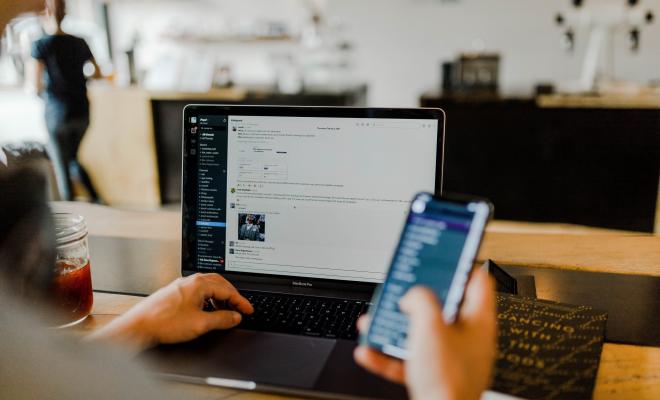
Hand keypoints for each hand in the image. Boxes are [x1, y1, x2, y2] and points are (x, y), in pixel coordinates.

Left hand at [87, 273, 252, 351]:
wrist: (139, 326)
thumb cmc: (164, 323)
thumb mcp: (200, 324)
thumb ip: (222, 319)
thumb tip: (235, 317)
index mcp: (199, 283)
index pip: (227, 290)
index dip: (241, 302)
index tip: (248, 310)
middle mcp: (190, 281)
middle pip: (219, 284)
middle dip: (232, 296)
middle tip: (240, 308)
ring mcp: (181, 286)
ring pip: (208, 287)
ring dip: (220, 298)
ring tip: (226, 312)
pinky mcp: (174, 294)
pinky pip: (198, 292)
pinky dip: (208, 300)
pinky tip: (207, 311)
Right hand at [354, 268, 495, 399]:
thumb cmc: (448, 380)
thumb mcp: (429, 326)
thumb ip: (420, 300)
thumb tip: (412, 295)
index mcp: (478, 321)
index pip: (476, 281)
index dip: (460, 265)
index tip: (444, 255)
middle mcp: (468, 340)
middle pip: (442, 308)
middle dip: (415, 299)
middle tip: (401, 290)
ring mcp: (452, 360)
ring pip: (421, 334)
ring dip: (396, 327)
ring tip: (376, 321)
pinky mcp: (435, 377)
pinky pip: (409, 360)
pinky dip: (388, 355)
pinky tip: (369, 351)